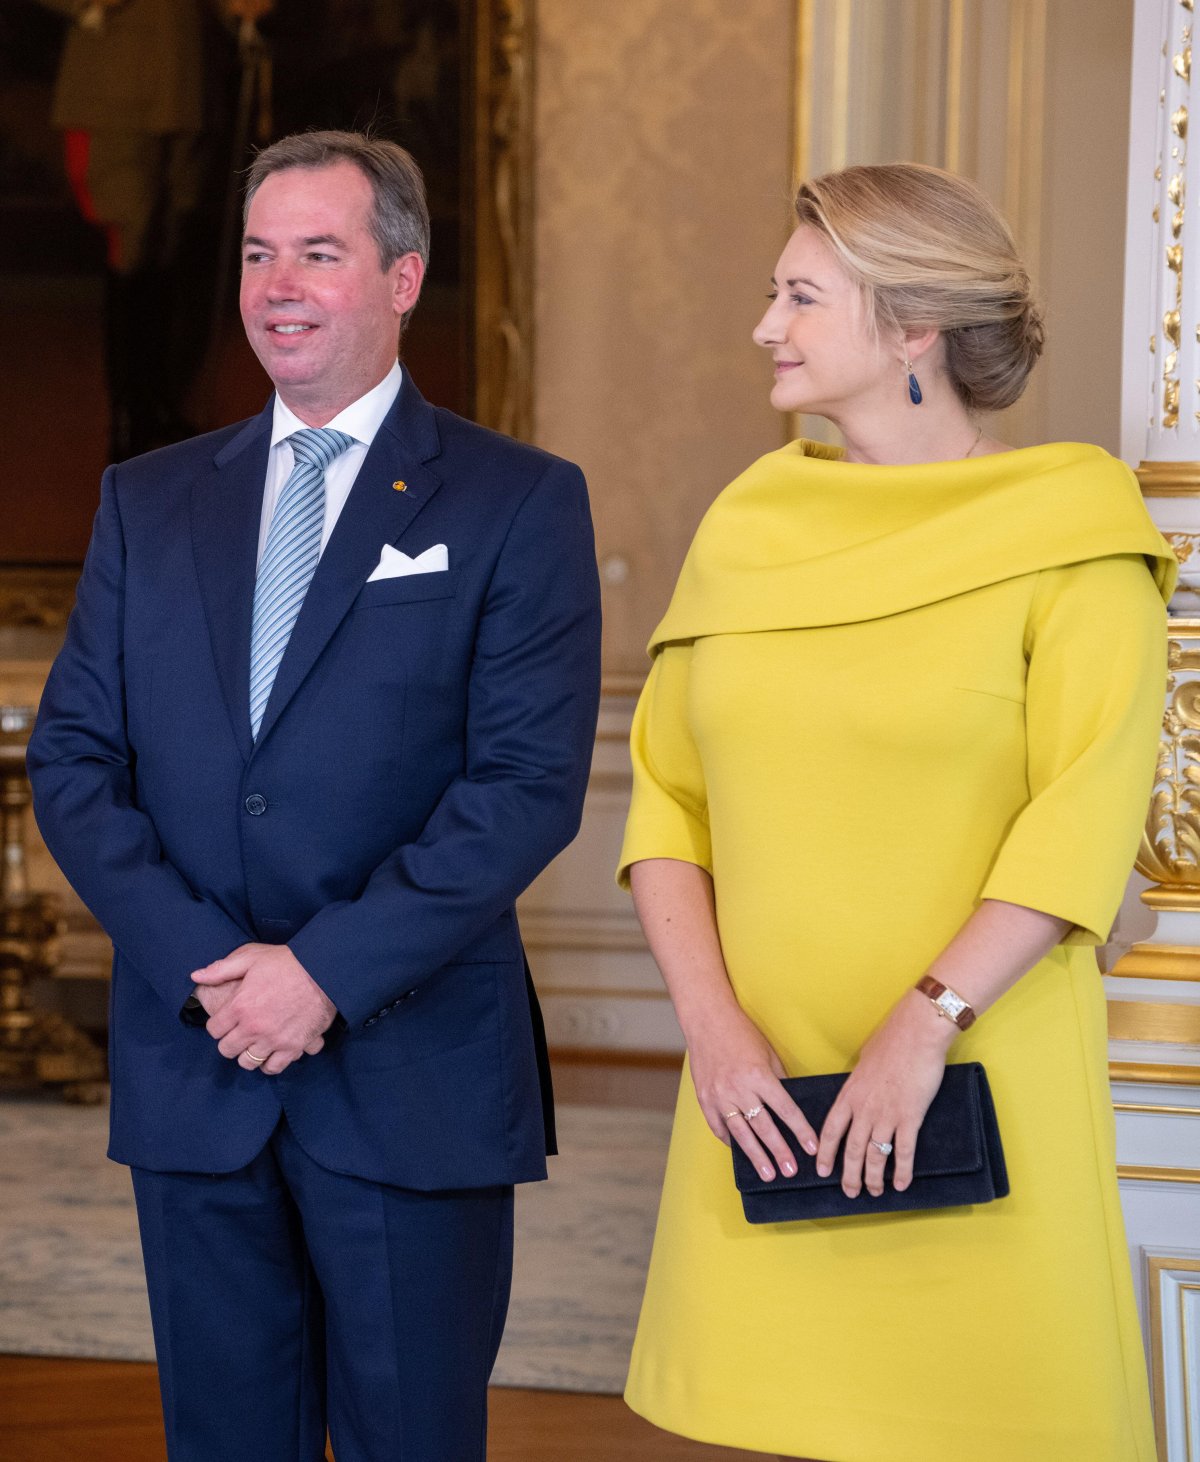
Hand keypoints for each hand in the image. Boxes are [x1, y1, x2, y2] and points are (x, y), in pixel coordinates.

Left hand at [191, 943, 334, 1075]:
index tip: (226, 1020)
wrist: (324, 971)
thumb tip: (196, 975)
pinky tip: (271, 1052)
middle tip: (239, 1032)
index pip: (214, 1029)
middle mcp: (253, 1028)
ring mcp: (273, 1040)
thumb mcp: (252, 957)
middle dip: (229, 1041)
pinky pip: (273, 1067)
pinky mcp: (293, 1047)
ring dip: (248, 1054)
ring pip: (247, 1062)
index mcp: (239, 1006)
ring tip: (254, 1043)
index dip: (218, 1024)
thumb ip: (222, 969)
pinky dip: (270, 1063)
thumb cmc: (287, 962)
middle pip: (227, 1050)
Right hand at [686, 1004, 817, 1182]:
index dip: (800, 1131)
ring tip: (767, 1174)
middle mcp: (738, 1088)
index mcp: (759, 1075)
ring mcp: (719, 1095)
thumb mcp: (768, 1054)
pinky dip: (729, 1140)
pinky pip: (718, 1126)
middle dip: (779, 1152)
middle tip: (791, 1171)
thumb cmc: (741, 1034)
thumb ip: (778, 1081)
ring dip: (755, 1155)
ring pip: (741, 1133)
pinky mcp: (704, 1098)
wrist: (707, 1020)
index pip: (786, 1109)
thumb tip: (789, 1107)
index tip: (812, 1148)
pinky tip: (739, 1151)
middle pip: (764, 1127)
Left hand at [815, 989, 955, 1198]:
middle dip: (850, 1174)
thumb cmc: (890, 1041)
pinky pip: (904, 1151)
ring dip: (874, 1178)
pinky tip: (902, 1184)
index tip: (822, 1171)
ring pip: (875, 1156)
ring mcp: (887, 1115)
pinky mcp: (910, 1117)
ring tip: (874, 1192)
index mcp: (850, 1094)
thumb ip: (859, 1082)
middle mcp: (864, 1109)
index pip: (831, 1131)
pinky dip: (903, 1171)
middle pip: (852, 1150)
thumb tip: (859, 1088)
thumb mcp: (864, 1061)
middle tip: (850, 1191)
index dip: (826, 1154)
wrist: (916, 1033)